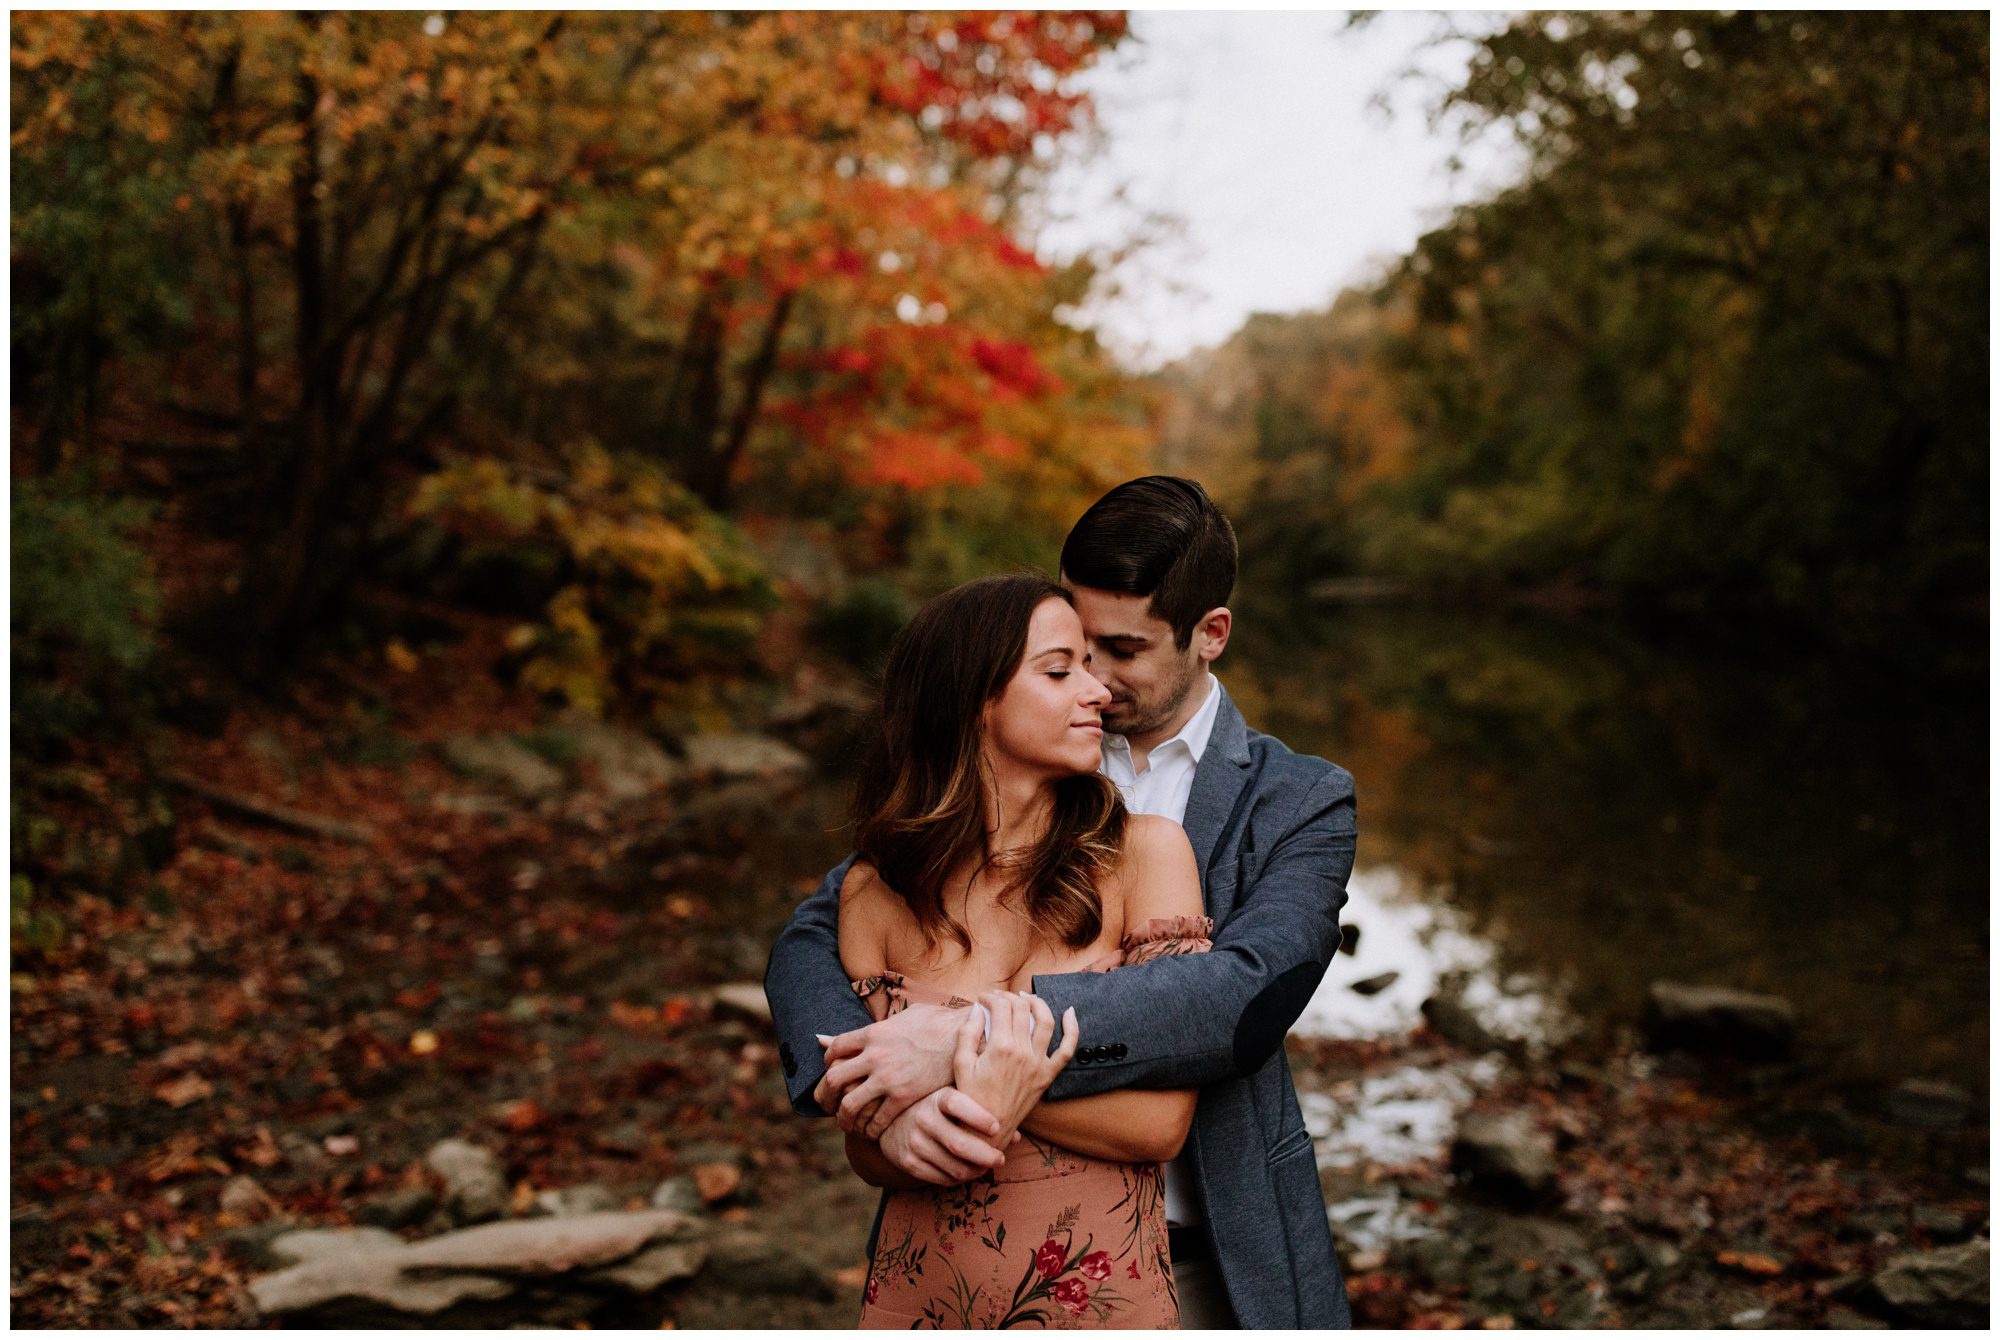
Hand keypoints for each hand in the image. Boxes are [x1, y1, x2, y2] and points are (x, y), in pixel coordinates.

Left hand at [815, 1003, 960, 1136]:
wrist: (968, 1036)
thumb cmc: (939, 1023)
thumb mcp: (905, 1015)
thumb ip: (878, 1024)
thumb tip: (859, 1027)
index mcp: (873, 1032)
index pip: (834, 1049)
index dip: (828, 1064)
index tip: (832, 1073)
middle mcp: (875, 1055)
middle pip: (833, 1079)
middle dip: (826, 1096)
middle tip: (830, 1105)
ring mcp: (888, 1077)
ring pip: (849, 1105)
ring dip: (844, 1118)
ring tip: (847, 1124)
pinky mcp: (904, 1096)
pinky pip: (876, 1120)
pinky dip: (870, 1129)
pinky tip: (873, 1131)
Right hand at [878, 1087, 1011, 1184]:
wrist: (891, 1122)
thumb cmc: (936, 1108)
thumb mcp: (954, 1099)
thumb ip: (984, 1112)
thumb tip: (1016, 1136)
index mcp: (937, 1098)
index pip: (957, 1104)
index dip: (979, 1117)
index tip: (997, 1127)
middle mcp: (923, 1118)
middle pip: (959, 1144)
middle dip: (986, 1156)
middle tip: (1000, 1159)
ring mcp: (914, 1142)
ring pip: (954, 1167)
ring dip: (976, 1171)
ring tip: (987, 1167)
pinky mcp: (908, 1162)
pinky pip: (942, 1179)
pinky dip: (959, 1179)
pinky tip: (968, 1173)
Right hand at [954, 991, 1078, 1141]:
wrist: (987, 1130)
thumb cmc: (971, 1098)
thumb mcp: (960, 1065)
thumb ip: (967, 1033)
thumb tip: (977, 1008)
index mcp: (1000, 1048)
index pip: (1001, 1007)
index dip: (991, 997)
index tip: (983, 999)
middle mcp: (1023, 1053)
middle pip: (1022, 1009)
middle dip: (1009, 997)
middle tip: (998, 1000)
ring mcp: (1038, 1064)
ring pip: (1046, 1021)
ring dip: (1037, 1003)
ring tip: (1025, 998)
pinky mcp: (1047, 1076)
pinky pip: (1067, 1050)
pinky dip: (1072, 1029)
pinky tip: (1070, 1012)